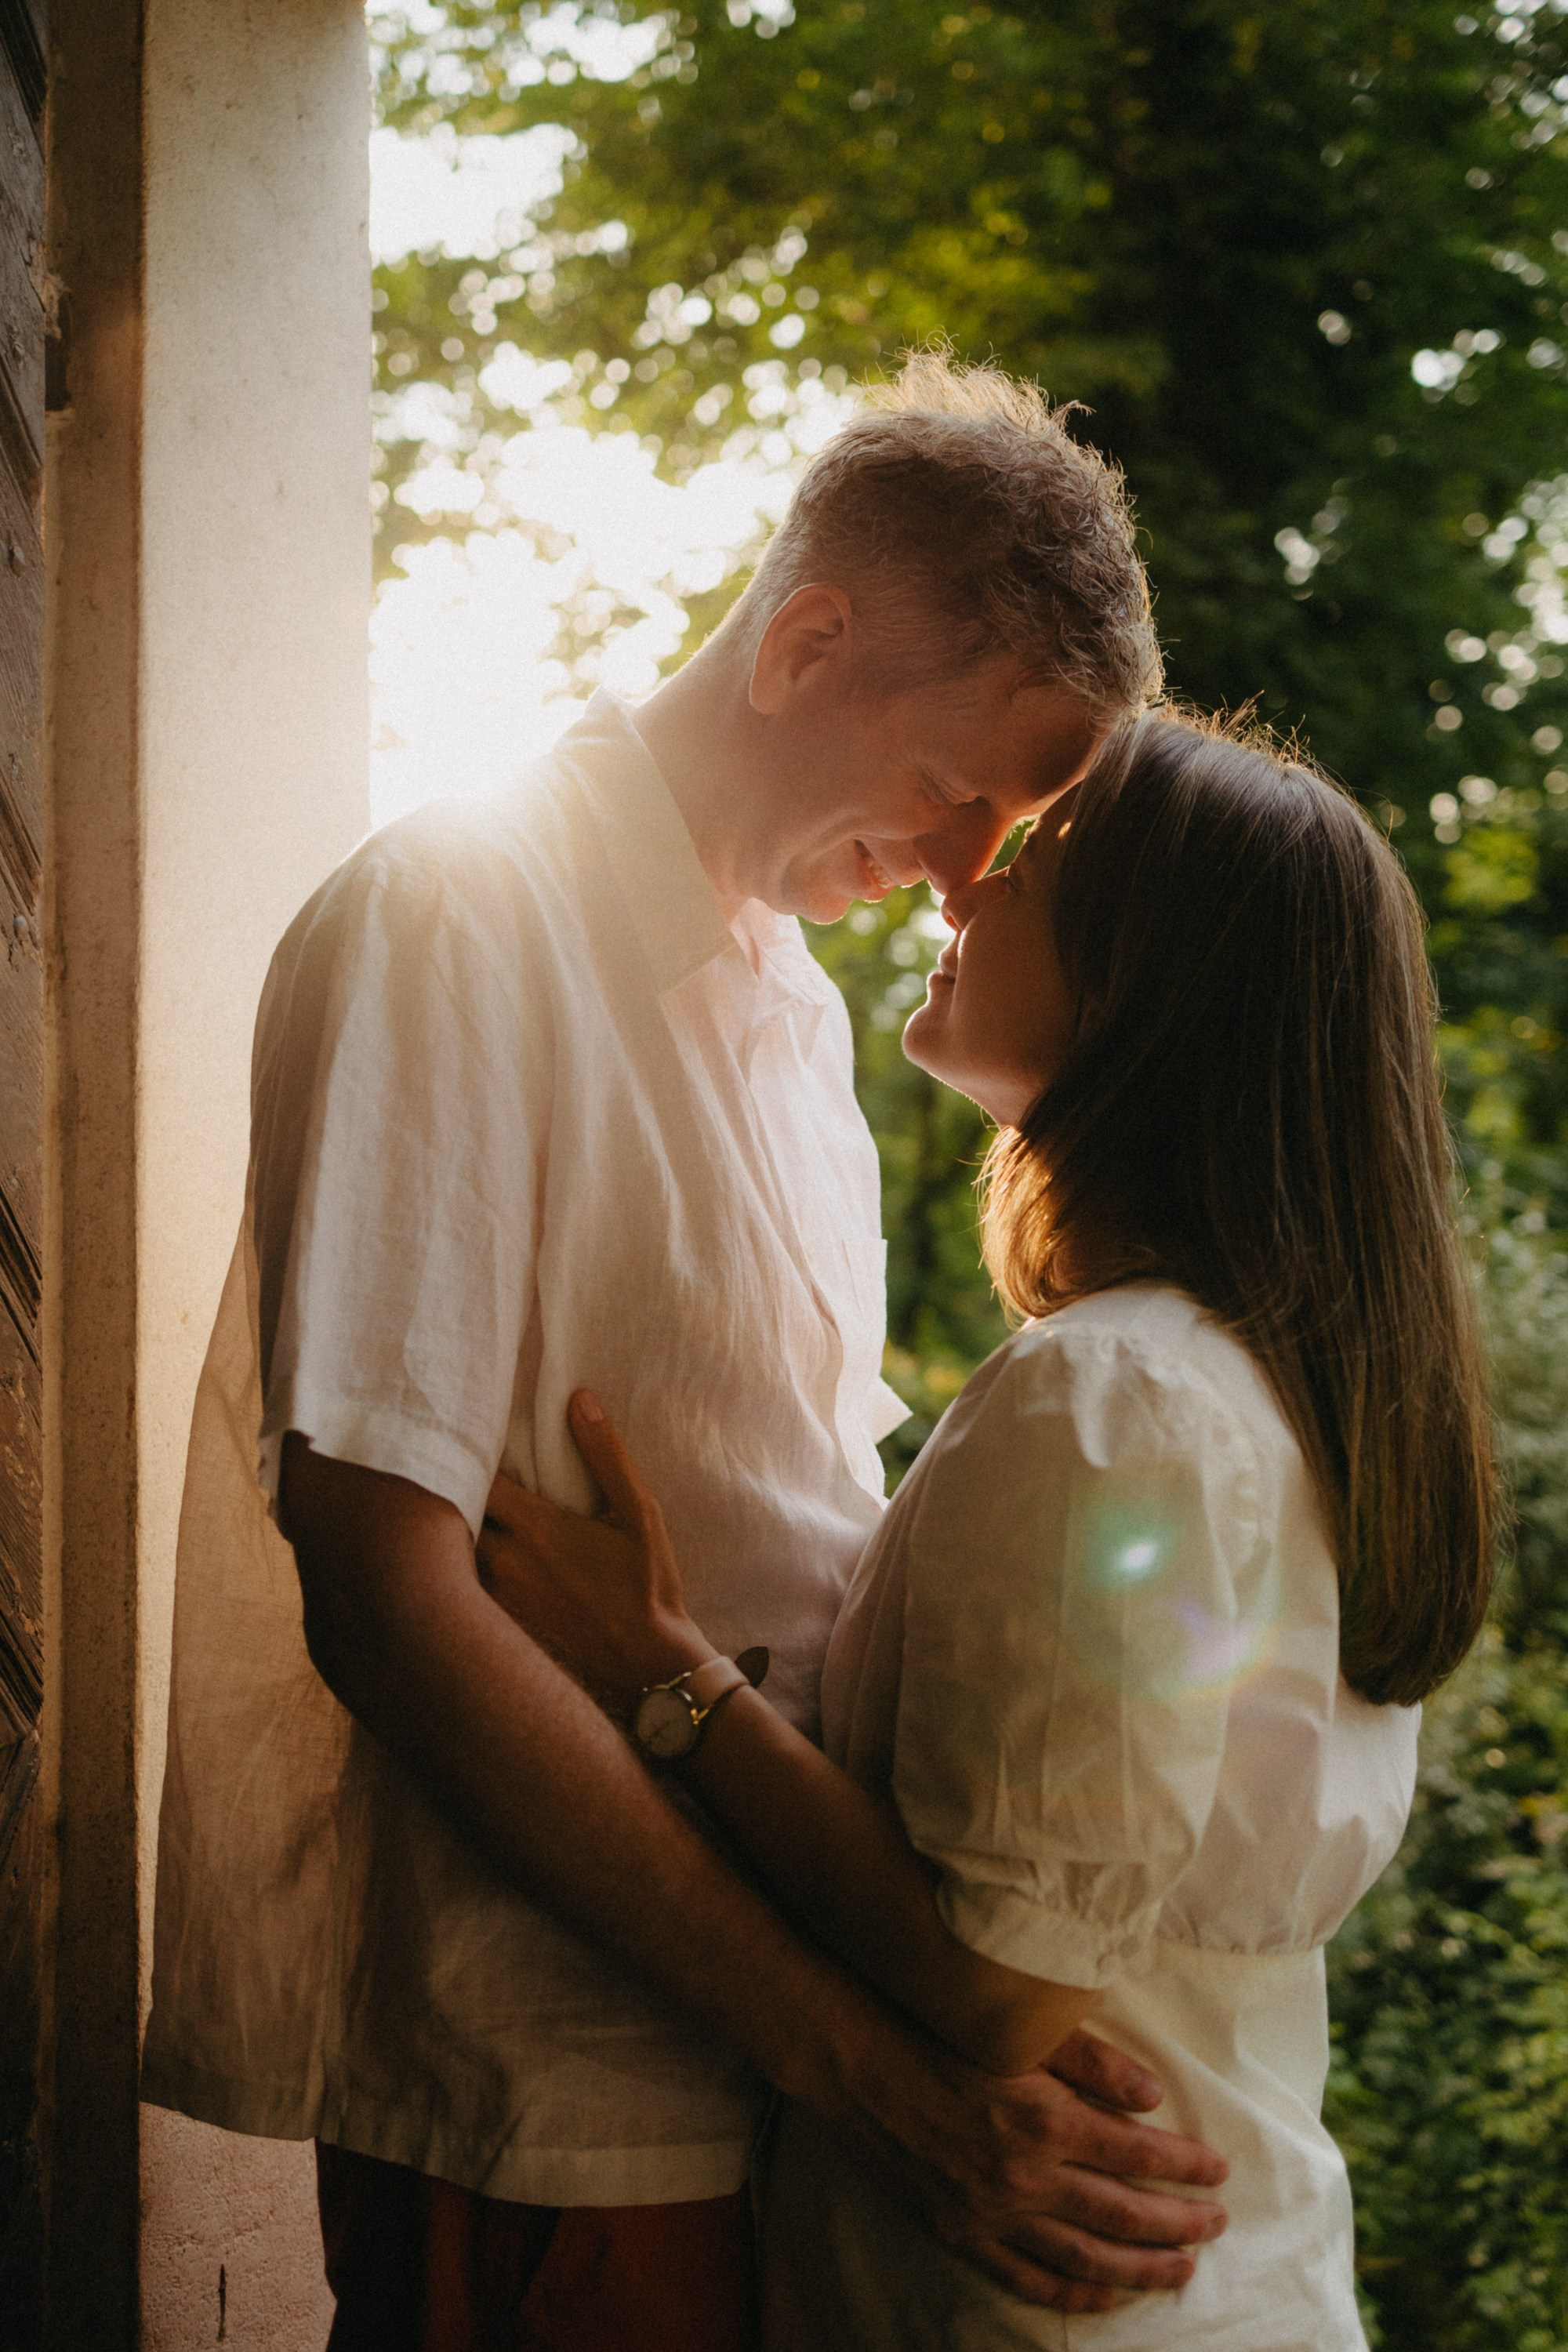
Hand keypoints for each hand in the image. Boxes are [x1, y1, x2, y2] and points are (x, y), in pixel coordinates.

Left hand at [478, 1391, 709, 1709]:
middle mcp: (506, 1563)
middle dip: (451, 1490)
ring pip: (450, 1555)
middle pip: (450, 1515)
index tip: (471, 1439)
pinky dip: (458, 1570)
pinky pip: (462, 1590)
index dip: (467, 1455)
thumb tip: (579, 1399)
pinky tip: (468, 1560)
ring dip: (451, 1532)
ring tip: (455, 1509)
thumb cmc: (648, 1585)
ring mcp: (498, 1598)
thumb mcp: (640, 1513)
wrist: (647, 1666)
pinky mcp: (501, 1624)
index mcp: (537, 1528)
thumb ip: (606, 1455)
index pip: (475, 1477)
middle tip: (455, 1468)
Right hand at [840, 2023, 1227, 2313]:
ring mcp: (990, 2214)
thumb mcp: (1019, 2032)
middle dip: (1180, 2224)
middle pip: (1124, 2216)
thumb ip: (1091, 2061)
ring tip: (1182, 2269)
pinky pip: (1029, 2280)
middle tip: (1218, 2225)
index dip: (1187, 2167)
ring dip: (1142, 2270)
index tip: (1220, 2171)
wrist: (857, 2063)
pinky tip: (1107, 2297)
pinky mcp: (960, 2235)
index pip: (1139, 2154)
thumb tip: (1154, 2094)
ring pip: (1085, 2261)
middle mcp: (1024, 2177)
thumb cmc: (939, 2034)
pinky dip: (1074, 2297)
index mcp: (1044, 2119)